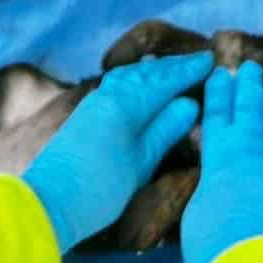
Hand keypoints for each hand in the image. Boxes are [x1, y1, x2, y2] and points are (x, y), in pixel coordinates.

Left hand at [22, 51, 212, 253]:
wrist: (50, 202)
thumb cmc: (100, 188)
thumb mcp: (140, 163)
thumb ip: (165, 130)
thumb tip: (189, 103)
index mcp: (126, 103)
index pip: (164, 80)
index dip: (188, 70)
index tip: (212, 60)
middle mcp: (110, 94)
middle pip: (147, 73)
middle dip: (173, 66)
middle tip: (199, 61)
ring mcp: (96, 101)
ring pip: (130, 75)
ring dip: (153, 70)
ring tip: (174, 69)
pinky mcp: (87, 112)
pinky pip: (119, 83)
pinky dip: (136, 77)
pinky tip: (141, 83)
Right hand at [181, 62, 262, 262]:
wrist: (256, 262)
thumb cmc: (217, 244)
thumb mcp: (202, 212)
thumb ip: (219, 191)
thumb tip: (232, 191)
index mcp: (219, 155)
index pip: (216, 115)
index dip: (218, 93)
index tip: (220, 74)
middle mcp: (252, 144)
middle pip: (250, 105)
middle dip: (248, 85)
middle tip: (250, 68)